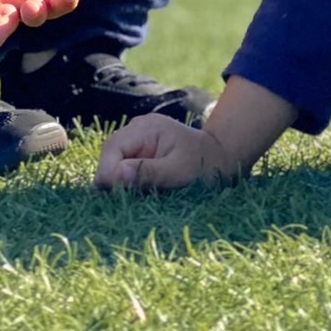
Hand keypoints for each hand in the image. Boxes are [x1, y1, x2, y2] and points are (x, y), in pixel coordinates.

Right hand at [95, 115, 235, 190]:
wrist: (221, 158)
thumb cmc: (205, 164)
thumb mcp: (180, 171)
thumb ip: (148, 173)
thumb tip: (115, 176)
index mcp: (147, 127)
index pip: (113, 148)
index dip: (109, 174)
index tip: (116, 198)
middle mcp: (138, 129)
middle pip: (110, 155)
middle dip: (114, 180)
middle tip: (128, 202)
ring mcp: (138, 140)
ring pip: (114, 163)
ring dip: (120, 183)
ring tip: (137, 197)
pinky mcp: (140, 151)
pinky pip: (124, 167)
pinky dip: (128, 182)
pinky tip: (140, 192)